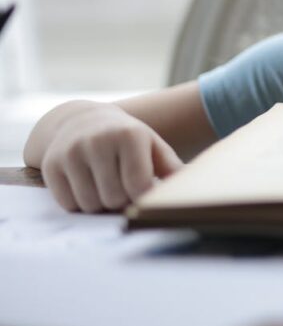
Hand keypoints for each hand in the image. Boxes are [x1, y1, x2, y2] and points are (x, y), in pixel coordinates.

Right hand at [40, 104, 183, 212]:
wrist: (81, 120)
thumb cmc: (126, 138)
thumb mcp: (151, 144)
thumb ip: (170, 166)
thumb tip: (188, 187)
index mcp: (129, 135)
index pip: (138, 186)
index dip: (143, 197)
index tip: (144, 193)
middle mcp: (98, 141)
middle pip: (113, 199)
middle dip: (121, 201)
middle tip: (123, 188)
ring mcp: (71, 152)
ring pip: (89, 205)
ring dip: (100, 204)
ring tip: (105, 186)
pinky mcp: (50, 165)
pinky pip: (68, 204)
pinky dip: (79, 203)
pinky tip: (86, 185)